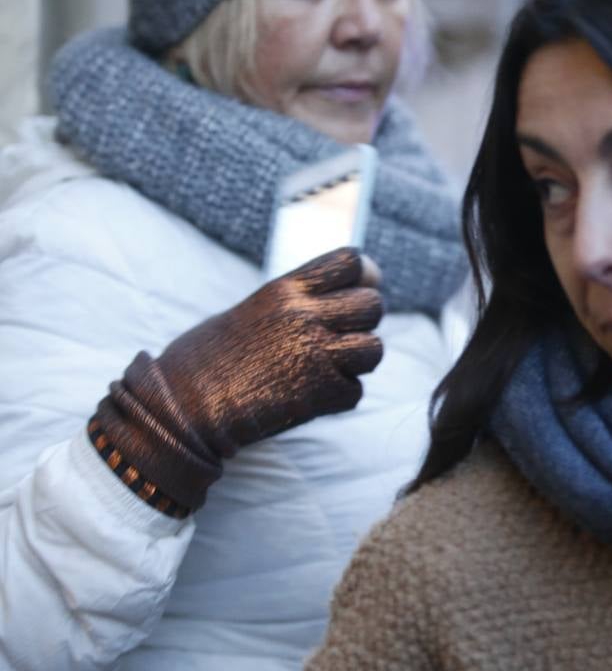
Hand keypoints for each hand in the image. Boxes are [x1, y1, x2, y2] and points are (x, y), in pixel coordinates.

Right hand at [93, 248, 383, 510]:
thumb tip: (343, 293)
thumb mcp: (249, 311)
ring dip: (357, 361)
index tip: (360, 287)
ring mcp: (315, 355)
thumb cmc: (205, 359)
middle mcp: (304, 316)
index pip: (351, 262)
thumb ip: (295, 301)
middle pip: (372, 305)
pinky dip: (339, 397)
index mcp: (285, 291)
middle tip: (342, 335)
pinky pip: (354, 391)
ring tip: (330, 367)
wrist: (179, 408)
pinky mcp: (319, 394)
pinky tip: (311, 396)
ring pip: (373, 348)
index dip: (363, 276)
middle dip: (363, 321)